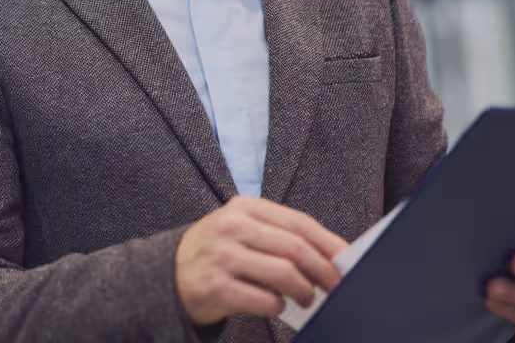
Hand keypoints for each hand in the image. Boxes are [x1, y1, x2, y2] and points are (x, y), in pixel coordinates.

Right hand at [175, 196, 349, 324]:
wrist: (168, 274)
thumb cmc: (215, 252)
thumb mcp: (239, 228)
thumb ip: (277, 234)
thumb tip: (329, 254)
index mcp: (242, 208)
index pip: (298, 222)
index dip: (328, 243)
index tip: (346, 259)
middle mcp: (231, 228)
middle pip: (296, 249)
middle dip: (323, 271)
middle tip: (334, 286)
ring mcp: (223, 257)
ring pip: (285, 274)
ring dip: (304, 291)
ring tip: (306, 298)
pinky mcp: (218, 287)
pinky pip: (265, 300)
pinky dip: (278, 306)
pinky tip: (275, 305)